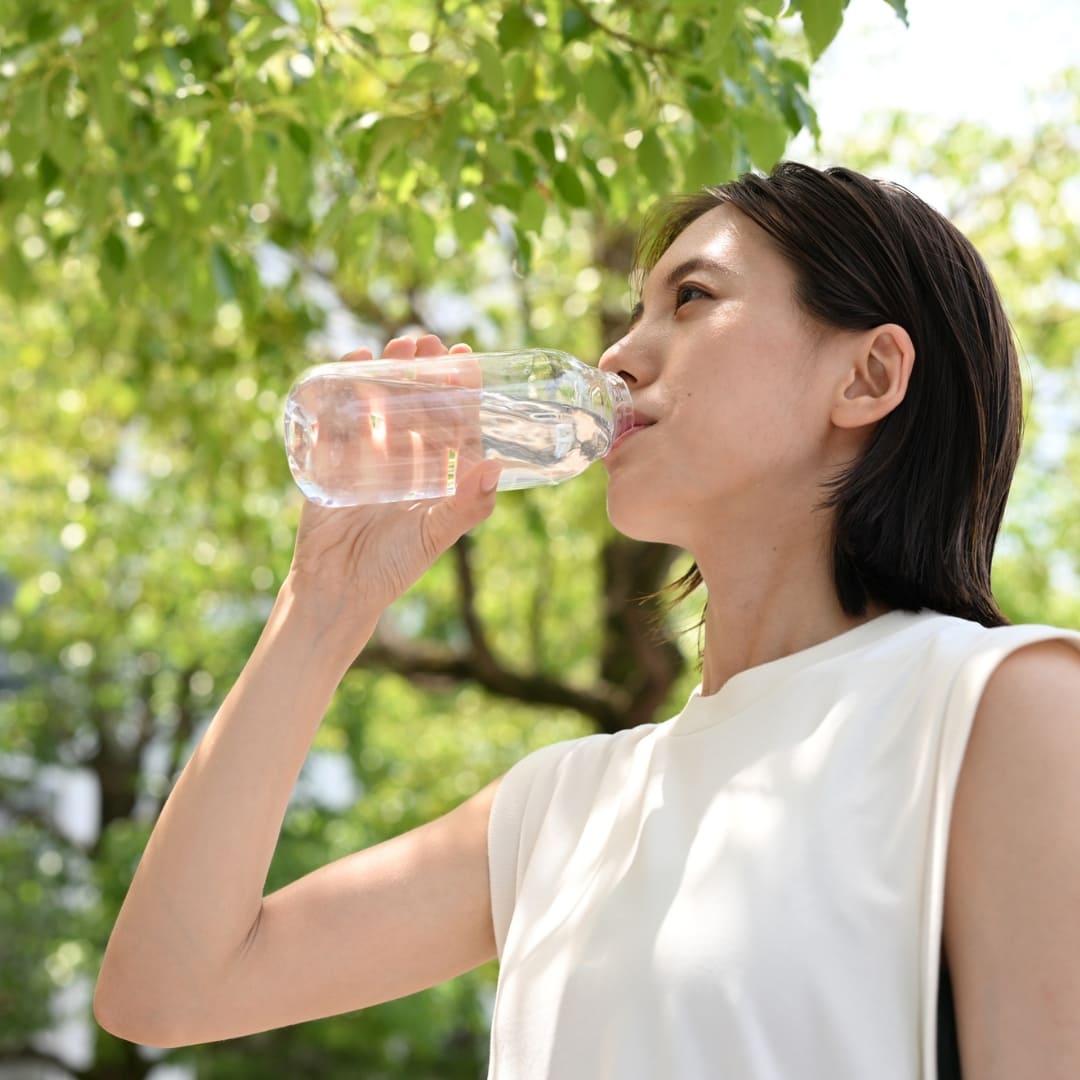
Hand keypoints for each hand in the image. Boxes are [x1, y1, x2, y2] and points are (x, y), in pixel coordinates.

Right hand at [286, 334, 501, 635]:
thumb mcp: (435, 534)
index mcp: (438, 477)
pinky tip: (354, 360)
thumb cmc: (393, 567)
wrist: (336, 589)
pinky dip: (346, 387)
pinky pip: (341, 415)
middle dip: (424, 373)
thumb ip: (468, 505)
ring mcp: (369, 458)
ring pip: (383, 405)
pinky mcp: (333, 460)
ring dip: (389, 374)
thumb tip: (498, 465)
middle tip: (425, 341)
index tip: (466, 356)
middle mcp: (407, 463)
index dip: (462, 391)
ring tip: (395, 346)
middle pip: (419, 406)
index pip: (455, 425)